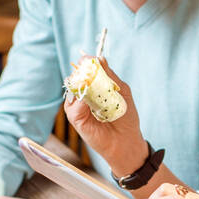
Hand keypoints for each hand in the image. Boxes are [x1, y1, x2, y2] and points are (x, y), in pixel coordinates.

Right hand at [63, 57, 148, 177]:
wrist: (125, 140)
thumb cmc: (125, 116)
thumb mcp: (121, 91)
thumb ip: (109, 75)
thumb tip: (99, 58)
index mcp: (95, 85)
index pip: (87, 68)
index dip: (87, 63)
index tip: (90, 60)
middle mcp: (84, 93)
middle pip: (77, 75)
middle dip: (84, 73)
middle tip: (93, 75)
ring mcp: (77, 105)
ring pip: (73, 88)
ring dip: (84, 88)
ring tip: (99, 96)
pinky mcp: (74, 117)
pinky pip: (73, 104)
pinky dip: (82, 102)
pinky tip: (92, 106)